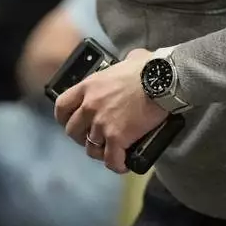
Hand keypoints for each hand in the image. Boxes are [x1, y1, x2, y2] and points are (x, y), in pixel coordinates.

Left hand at [54, 48, 167, 173]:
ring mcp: (102, 123)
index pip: (62, 106)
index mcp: (89, 86)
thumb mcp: (127, 60)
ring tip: (111, 152)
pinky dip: (117, 164)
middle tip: (95, 138)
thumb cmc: (149, 67)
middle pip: (73, 131)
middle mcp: (90, 106)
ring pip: (91, 148)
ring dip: (100, 152)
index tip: (72, 122)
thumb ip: (121, 65)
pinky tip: (123, 164)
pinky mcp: (117, 137)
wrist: (163, 80)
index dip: (65, 118)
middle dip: (82, 137)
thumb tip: (129, 62)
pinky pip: (111, 159)